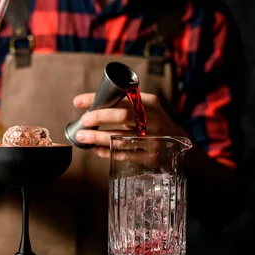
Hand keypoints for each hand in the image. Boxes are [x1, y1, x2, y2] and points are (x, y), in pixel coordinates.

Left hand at [72, 92, 187, 157]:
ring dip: (98, 138)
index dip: (97, 100)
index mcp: (149, 103)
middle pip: (123, 116)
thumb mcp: (142, 105)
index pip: (120, 98)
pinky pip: (124, 154)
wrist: (176, 138)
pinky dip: (107, 152)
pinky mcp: (149, 156)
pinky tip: (95, 149)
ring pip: (120, 138)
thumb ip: (119, 102)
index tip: (78, 103)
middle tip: (83, 121)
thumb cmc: (150, 119)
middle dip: (99, 118)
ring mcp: (153, 139)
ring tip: (82, 137)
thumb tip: (83, 103)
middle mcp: (153, 120)